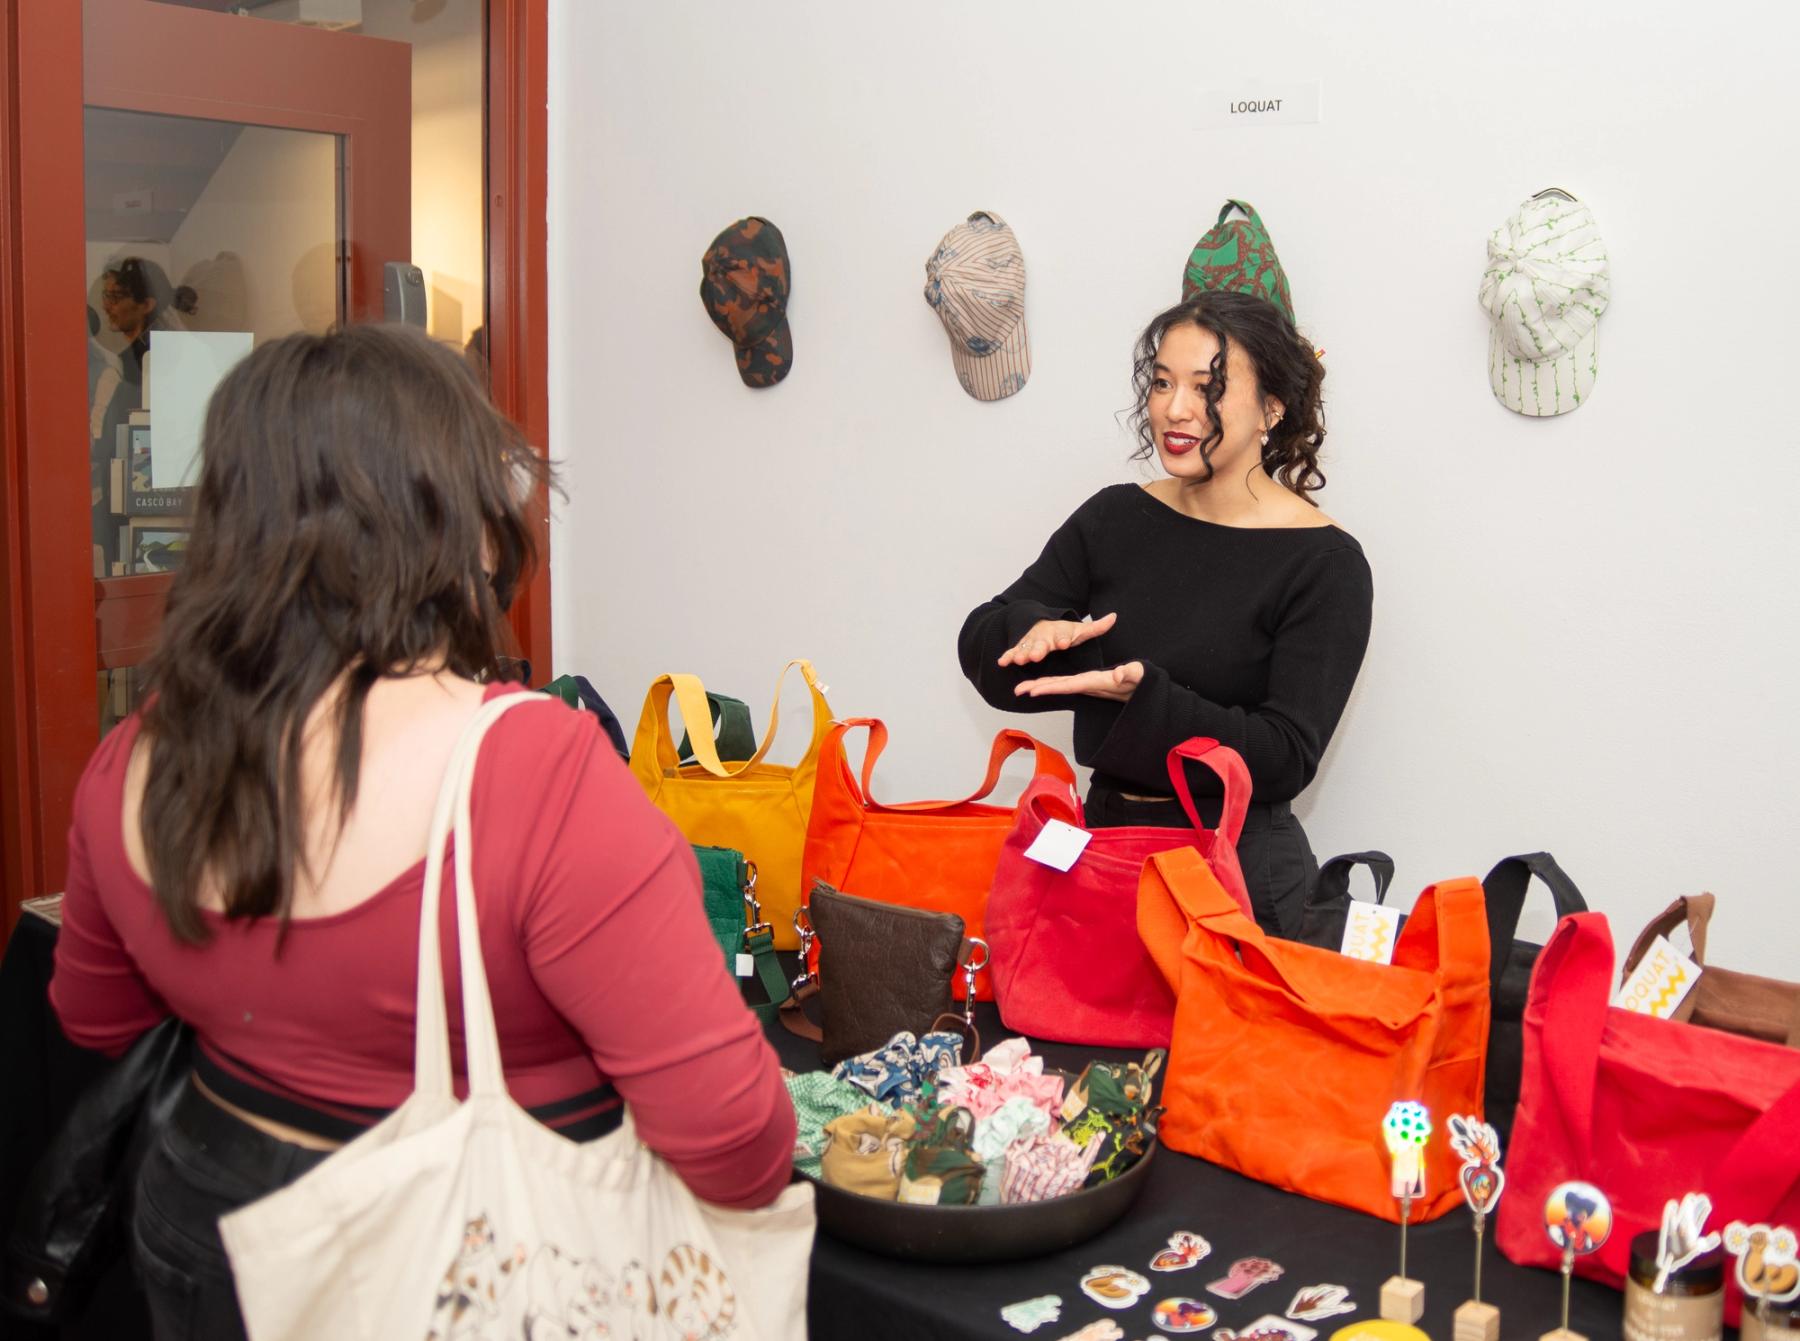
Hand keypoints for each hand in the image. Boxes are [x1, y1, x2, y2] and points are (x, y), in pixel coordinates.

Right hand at [998, 611, 1117, 666]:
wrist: (1041, 625)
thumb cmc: (1063, 632)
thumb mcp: (1080, 630)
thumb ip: (1096, 627)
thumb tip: (1114, 617)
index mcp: (1060, 633)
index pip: (1063, 635)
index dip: (1063, 639)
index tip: (1063, 642)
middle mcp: (1044, 637)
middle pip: (1042, 643)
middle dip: (1039, 648)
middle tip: (1036, 655)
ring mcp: (1031, 642)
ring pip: (1026, 647)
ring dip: (1022, 653)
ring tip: (1020, 659)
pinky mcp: (1021, 648)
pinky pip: (1013, 651)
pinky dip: (1008, 656)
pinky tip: (1002, 662)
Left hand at [1014, 660, 1143, 701]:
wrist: (1145, 688)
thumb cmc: (1142, 682)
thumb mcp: (1139, 674)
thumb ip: (1130, 673)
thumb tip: (1119, 674)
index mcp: (1095, 682)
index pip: (1068, 685)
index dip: (1050, 687)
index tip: (1033, 691)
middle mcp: (1087, 685)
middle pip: (1058, 687)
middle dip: (1037, 688)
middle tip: (1017, 690)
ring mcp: (1086, 684)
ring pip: (1059, 685)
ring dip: (1040, 686)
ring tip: (1021, 688)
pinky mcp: (1088, 682)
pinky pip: (1065, 683)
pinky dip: (1050, 683)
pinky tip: (1039, 683)